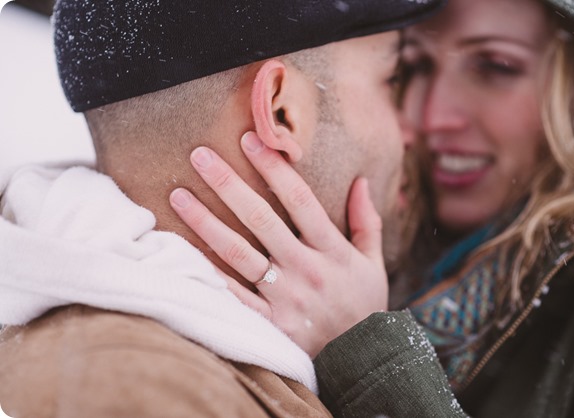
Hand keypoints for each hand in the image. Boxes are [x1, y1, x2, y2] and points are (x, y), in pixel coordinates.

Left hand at [169, 131, 388, 356]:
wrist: (361, 359)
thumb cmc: (364, 306)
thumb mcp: (373, 263)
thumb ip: (367, 221)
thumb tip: (362, 180)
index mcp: (333, 250)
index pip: (300, 199)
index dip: (274, 168)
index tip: (250, 139)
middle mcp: (306, 269)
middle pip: (261, 220)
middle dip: (229, 184)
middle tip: (200, 155)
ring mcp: (285, 297)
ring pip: (239, 253)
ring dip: (206, 222)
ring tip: (177, 195)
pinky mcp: (269, 323)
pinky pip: (232, 294)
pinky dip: (207, 273)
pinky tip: (182, 250)